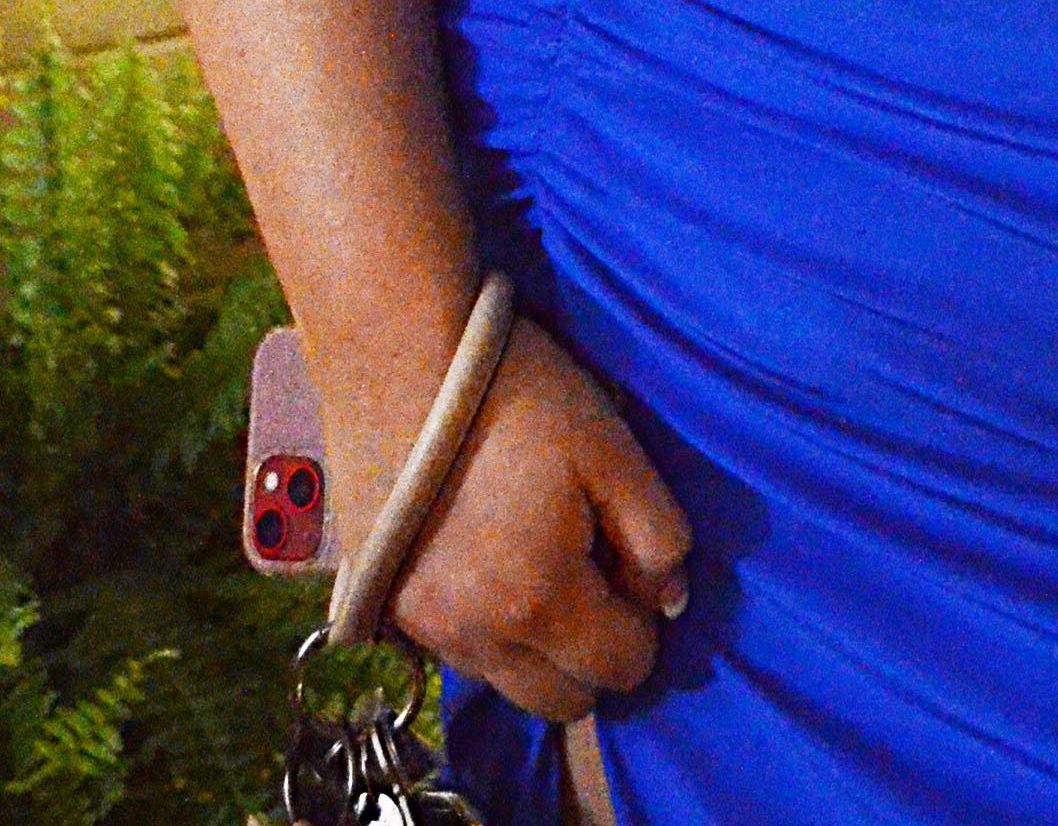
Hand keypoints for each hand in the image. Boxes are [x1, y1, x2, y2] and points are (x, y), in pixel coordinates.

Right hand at [324, 315, 692, 722]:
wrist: (394, 356)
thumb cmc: (516, 395)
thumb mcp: (612, 446)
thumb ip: (656, 533)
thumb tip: (669, 600)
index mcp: (540, 601)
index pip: (623, 670)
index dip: (642, 622)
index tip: (626, 562)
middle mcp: (476, 638)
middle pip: (561, 701)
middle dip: (591, 654)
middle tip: (588, 567)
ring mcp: (423, 629)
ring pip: (507, 680)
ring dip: (535, 644)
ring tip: (534, 552)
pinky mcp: (387, 607)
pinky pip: (457, 651)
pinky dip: (485, 625)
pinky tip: (485, 551)